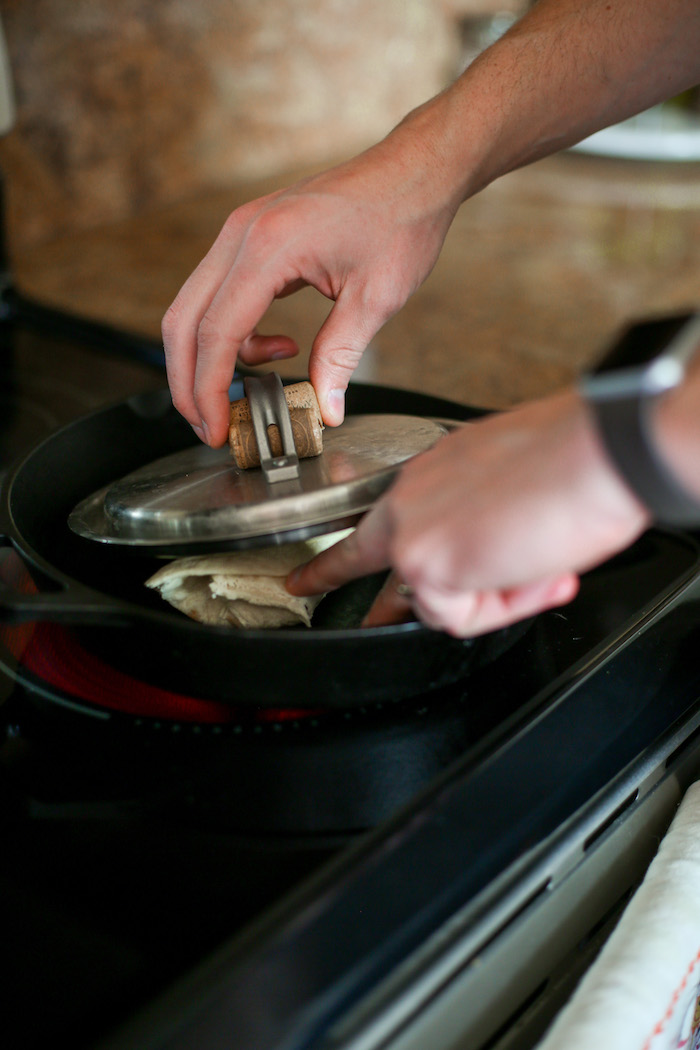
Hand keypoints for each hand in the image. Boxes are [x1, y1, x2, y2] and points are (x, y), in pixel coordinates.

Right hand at [162, 120, 459, 446]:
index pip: (217, 333)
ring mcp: (241, 232)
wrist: (413, 171)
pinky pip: (220, 294)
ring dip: (207, 360)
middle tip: (209, 427)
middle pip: (183, 321)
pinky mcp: (250, 237)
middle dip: (188, 382)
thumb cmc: (400, 219)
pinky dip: (235, 333)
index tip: (218, 430)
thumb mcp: (375, 298)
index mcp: (267, 247)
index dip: (210, 390)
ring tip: (244, 397)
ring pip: (194, 308)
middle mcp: (240, 234)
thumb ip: (340, 357)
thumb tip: (325, 409)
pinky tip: (279, 348)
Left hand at [287, 389, 650, 635]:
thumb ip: (481, 529)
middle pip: (357, 556)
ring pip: (432, 602)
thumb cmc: (574, 463)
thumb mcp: (510, 488)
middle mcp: (411, 496)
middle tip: (302, 587)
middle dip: (326, 576)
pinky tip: (534, 573)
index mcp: (432, 471)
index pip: (376, 511)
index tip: (308, 563)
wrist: (597, 455)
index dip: (338, 543)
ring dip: (492, 599)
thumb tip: (494, 568)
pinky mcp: (427, 565)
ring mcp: (412, 532)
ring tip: (538, 567)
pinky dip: (506, 606)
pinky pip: (460, 617)